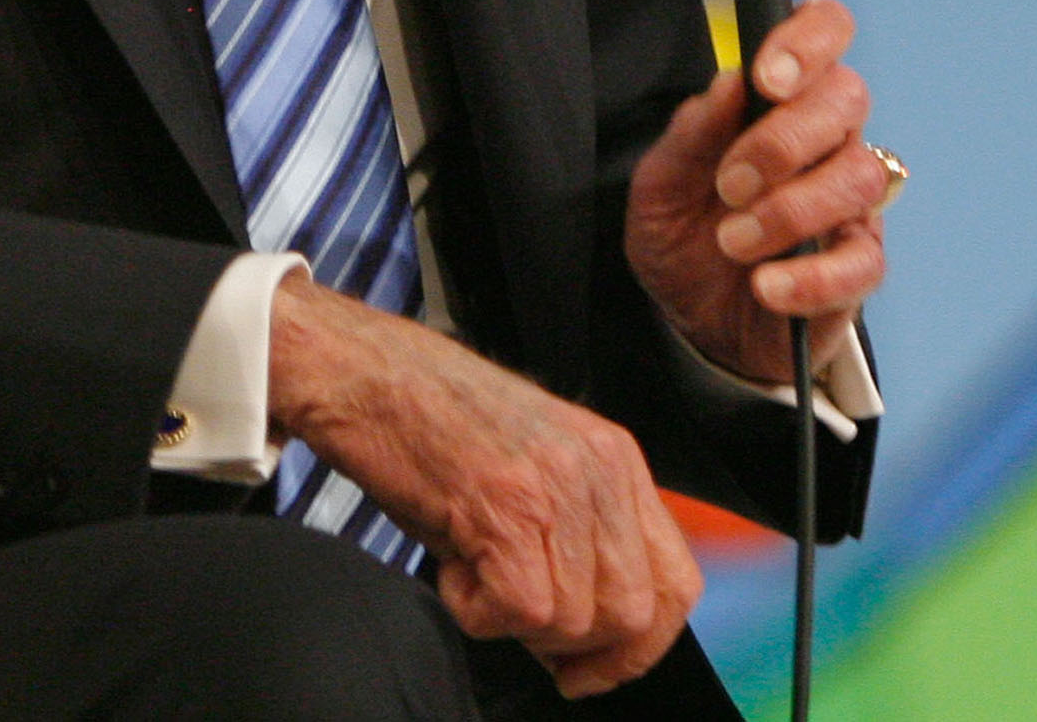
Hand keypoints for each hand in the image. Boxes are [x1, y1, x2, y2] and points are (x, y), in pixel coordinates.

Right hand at [267, 272, 700, 696]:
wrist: (358, 371)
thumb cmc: (425, 421)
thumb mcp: (528, 470)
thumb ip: (575, 536)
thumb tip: (586, 633)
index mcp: (613, 458)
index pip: (678, 583)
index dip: (639, 646)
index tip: (588, 666)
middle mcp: (598, 468)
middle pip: (635, 613)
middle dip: (574, 645)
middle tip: (512, 616)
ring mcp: (555, 484)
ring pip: (577, 620)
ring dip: (515, 623)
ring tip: (469, 567)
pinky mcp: (505, 504)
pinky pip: (522, 611)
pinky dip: (478, 613)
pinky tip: (452, 568)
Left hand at [624, 0, 886, 387]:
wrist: (692, 326)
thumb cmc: (682, 239)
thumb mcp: (659, 186)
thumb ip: (689, 134)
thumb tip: (727, 82)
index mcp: (779, 101)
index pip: (825, 32)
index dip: (807, 40)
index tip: (766, 78)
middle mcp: (826, 141)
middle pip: (847, 98)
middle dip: (783, 140)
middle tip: (729, 184)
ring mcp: (849, 203)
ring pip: (858, 175)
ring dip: (789, 210)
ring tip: (733, 243)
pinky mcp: (858, 267)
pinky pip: (863, 260)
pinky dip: (811, 275)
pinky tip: (768, 287)